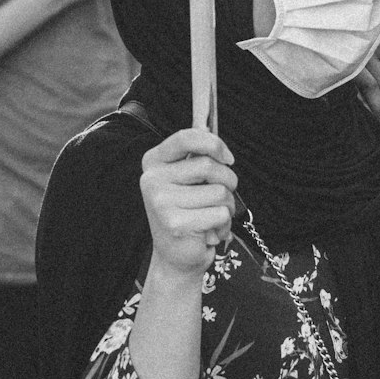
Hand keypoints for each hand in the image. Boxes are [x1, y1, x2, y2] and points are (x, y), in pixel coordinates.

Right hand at [141, 127, 237, 277]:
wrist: (177, 256)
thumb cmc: (189, 211)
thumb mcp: (189, 179)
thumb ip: (198, 155)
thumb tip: (209, 123)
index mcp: (154, 161)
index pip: (186, 137)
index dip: (214, 143)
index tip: (228, 158)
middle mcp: (152, 179)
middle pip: (209, 165)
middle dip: (227, 181)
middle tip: (220, 198)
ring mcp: (160, 201)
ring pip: (219, 191)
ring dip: (226, 207)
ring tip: (211, 217)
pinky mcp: (174, 223)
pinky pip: (220, 212)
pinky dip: (224, 224)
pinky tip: (209, 232)